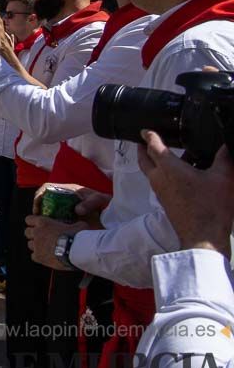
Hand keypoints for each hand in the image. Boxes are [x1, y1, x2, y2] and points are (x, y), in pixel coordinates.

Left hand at [25, 215, 84, 270]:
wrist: (76, 251)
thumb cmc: (77, 236)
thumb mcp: (78, 225)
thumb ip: (73, 223)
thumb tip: (79, 224)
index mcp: (43, 222)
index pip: (29, 219)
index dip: (32, 222)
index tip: (36, 225)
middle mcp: (36, 233)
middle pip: (27, 232)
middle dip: (33, 234)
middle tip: (41, 237)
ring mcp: (36, 246)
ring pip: (29, 244)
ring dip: (36, 245)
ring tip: (45, 248)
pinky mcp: (38, 257)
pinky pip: (33, 256)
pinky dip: (38, 256)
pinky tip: (46, 257)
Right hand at [32, 182, 106, 228]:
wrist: (109, 210)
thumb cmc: (102, 201)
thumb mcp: (97, 199)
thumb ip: (89, 203)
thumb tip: (77, 211)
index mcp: (67, 189)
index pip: (46, 188)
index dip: (38, 196)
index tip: (38, 208)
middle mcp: (62, 196)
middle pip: (43, 200)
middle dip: (38, 209)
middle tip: (38, 221)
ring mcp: (64, 206)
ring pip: (47, 210)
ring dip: (44, 218)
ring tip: (44, 227)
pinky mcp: (67, 215)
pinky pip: (55, 218)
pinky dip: (52, 224)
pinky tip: (54, 231)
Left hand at [139, 130, 233, 254]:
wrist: (203, 237)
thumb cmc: (211, 206)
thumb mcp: (223, 177)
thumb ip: (224, 158)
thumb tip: (226, 145)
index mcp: (168, 168)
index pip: (154, 147)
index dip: (150, 136)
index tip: (145, 130)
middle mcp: (159, 178)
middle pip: (145, 160)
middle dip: (143, 149)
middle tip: (144, 142)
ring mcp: (160, 192)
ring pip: (152, 172)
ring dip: (155, 163)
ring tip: (169, 156)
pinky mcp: (166, 202)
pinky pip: (161, 183)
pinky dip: (165, 175)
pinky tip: (181, 176)